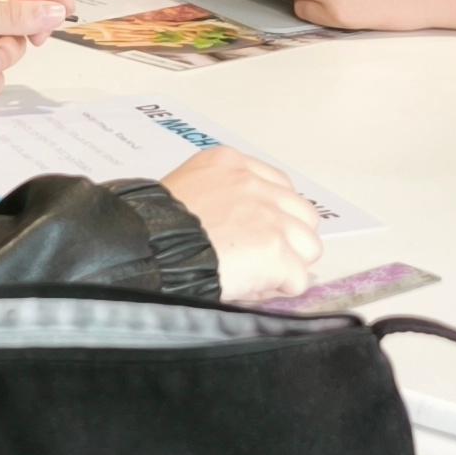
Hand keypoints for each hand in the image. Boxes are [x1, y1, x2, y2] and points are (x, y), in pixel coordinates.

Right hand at [158, 145, 323, 302]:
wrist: (146, 252)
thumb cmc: (153, 230)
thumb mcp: (185, 191)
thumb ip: (220, 198)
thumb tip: (245, 229)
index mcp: (229, 163)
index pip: (279, 187)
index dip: (272, 218)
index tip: (255, 236)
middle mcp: (254, 184)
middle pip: (303, 215)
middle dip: (288, 240)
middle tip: (259, 260)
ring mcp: (269, 217)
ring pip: (309, 247)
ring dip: (289, 265)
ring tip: (256, 277)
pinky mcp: (275, 251)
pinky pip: (298, 280)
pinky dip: (278, 291)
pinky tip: (251, 289)